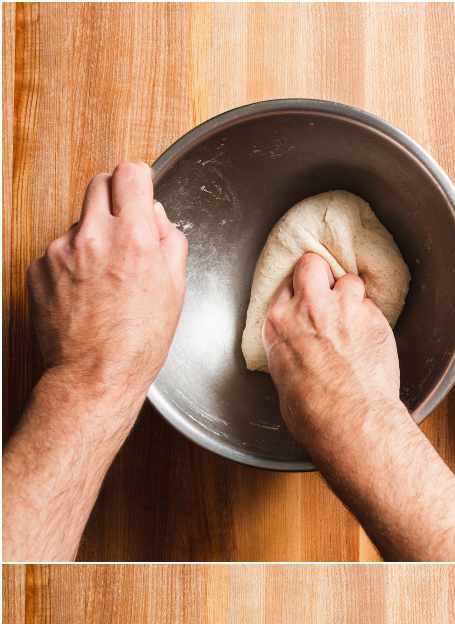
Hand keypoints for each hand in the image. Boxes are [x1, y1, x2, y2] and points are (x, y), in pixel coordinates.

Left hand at [26, 162, 187, 406]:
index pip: (131, 175)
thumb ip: (169, 243)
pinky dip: (73, 262)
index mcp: (134, 240)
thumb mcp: (175, 291)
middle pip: (99, 183)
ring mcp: (61, 250)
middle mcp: (94, 237)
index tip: (140, 187)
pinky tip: (85, 292)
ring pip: (81, 222)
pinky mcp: (38, 266)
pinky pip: (59, 250)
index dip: (139, 179)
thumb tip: (157, 218)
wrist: (94, 374)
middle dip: (115, 197)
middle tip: (126, 225)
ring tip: (106, 278)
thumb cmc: (137, 342)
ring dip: (94, 236)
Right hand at [263, 252, 404, 450]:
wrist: (352, 420)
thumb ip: (290, 349)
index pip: (286, 284)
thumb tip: (300, 354)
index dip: (298, 290)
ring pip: (350, 281)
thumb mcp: (283, 377)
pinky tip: (371, 338)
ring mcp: (345, 309)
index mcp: (279, 322)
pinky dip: (371, 318)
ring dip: (352, 295)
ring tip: (354, 319)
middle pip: (313, 264)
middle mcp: (310, 308)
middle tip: (328, 292)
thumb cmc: (314, 412)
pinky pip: (373, 306)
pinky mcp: (375, 319)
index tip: (305, 299)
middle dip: (321, 273)